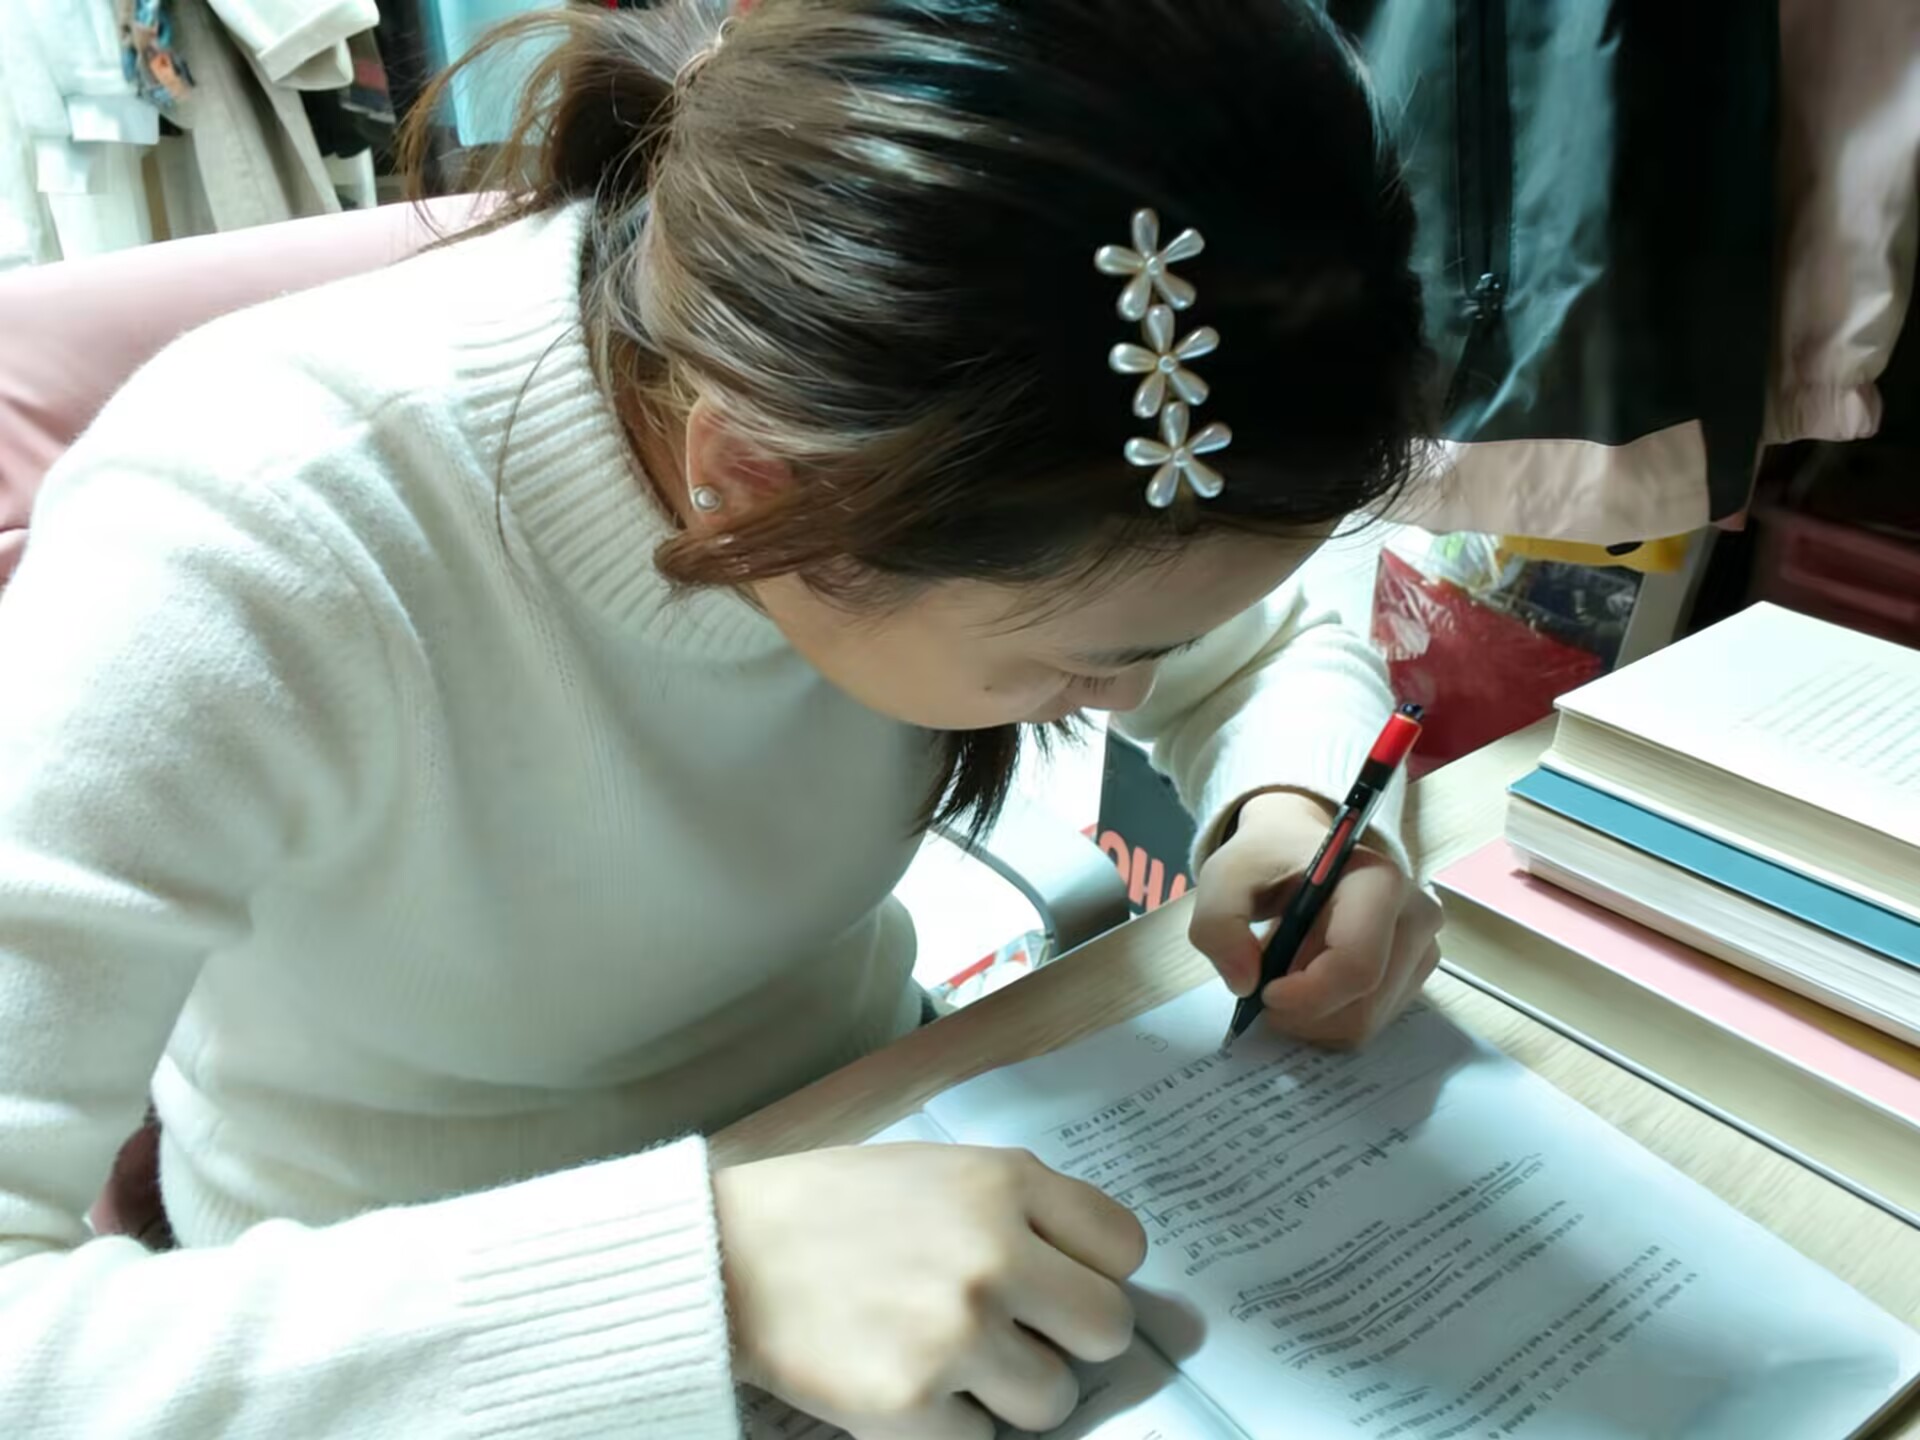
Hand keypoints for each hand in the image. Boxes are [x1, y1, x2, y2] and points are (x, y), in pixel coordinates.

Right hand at [716, 1143, 1145, 1438]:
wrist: (727, 1254)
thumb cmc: (835, 1208)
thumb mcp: (941, 1169)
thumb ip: (1022, 1209)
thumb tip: (1093, 1275)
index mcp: (1004, 1181)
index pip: (1125, 1246)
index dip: (1093, 1270)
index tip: (1056, 1281)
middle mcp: (994, 1253)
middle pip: (1108, 1329)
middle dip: (1067, 1340)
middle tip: (1015, 1334)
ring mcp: (956, 1333)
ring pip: (1053, 1400)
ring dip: (1010, 1392)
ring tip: (948, 1357)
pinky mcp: (911, 1405)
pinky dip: (949, 1426)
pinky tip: (906, 1382)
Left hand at [1189, 790, 1441, 1046]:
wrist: (1297, 847)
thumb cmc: (1266, 859)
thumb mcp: (1224, 877)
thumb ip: (1219, 922)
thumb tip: (1244, 983)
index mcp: (1379, 882)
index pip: (1356, 967)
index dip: (1306, 995)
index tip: (1263, 992)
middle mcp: (1415, 915)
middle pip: (1361, 1006)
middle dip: (1302, 1011)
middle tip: (1266, 982)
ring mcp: (1422, 948)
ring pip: (1365, 1023)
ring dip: (1312, 1016)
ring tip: (1288, 973)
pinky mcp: (1414, 973)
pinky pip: (1369, 1023)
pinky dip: (1328, 1018)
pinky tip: (1308, 982)